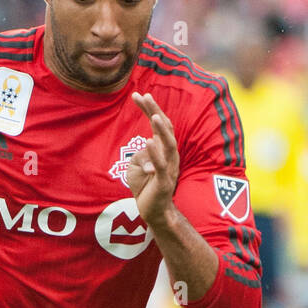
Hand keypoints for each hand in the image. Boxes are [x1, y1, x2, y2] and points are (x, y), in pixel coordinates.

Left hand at [125, 92, 179, 235]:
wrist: (154, 212)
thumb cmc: (146, 187)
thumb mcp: (138, 166)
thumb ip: (141, 153)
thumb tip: (147, 145)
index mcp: (163, 149)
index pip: (158, 124)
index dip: (149, 108)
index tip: (137, 94)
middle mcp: (170, 155)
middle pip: (165, 128)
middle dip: (155, 111)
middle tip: (144, 95)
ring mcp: (169, 167)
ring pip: (168, 144)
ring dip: (161, 129)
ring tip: (154, 115)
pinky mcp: (163, 181)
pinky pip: (160, 165)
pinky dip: (154, 153)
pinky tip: (148, 141)